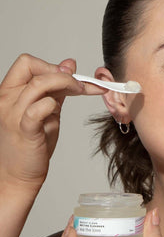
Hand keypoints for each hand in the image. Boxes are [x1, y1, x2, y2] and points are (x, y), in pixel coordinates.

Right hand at [0, 54, 105, 190]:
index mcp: (10, 91)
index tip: (71, 76)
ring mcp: (14, 114)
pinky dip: (53, 105)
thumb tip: (69, 64)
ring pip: (39, 85)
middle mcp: (8, 99)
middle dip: (62, 73)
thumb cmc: (32, 141)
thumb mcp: (47, 109)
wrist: (19, 173)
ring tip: (80, 93)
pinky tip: (58, 112)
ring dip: (66, 84)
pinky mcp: (25, 129)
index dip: (52, 65)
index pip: (27, 63)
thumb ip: (57, 88)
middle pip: (33, 67)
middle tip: (81, 85)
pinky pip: (38, 108)